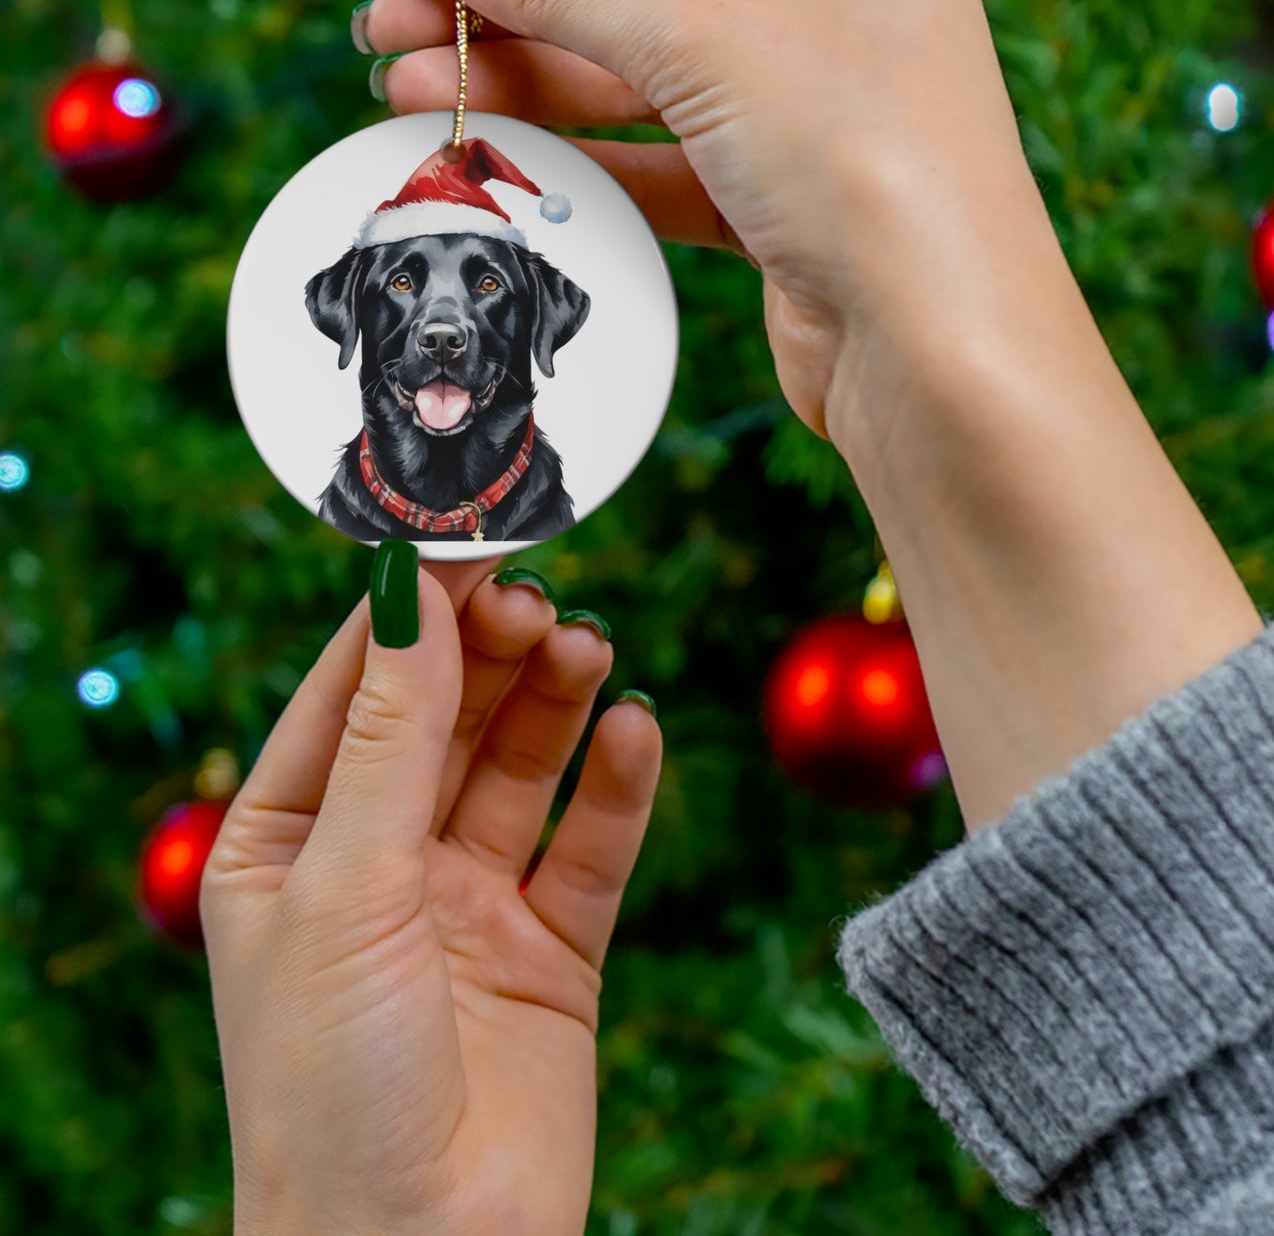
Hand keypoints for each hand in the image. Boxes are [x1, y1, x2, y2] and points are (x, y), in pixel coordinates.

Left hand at [201, 557, 661, 1235]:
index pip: (353, 691)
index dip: (411, 612)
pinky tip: (635, 730)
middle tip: (540, 597)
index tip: (469, 536)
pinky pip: (591, 846)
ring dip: (555, 701)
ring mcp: (469, 904)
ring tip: (588, 647)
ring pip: (521, 768)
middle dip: (490, 652)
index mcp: (290, 843)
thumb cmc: (331, 1085)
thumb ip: (392, 737)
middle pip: (447, 717)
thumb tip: (412, 592)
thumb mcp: (346, 886)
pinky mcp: (552, 950)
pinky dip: (617, 785)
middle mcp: (380, 863)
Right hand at [361, 0, 1057, 448]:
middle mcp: (834, 2)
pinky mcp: (781, 198)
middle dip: (507, 9)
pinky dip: (581, 160)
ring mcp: (808, 105)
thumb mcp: (707, 42)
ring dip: (526, 87)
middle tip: (387, 30)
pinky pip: (661, 160)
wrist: (937, 350)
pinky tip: (497, 157)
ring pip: (639, 79)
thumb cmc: (866, 162)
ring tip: (407, 94)